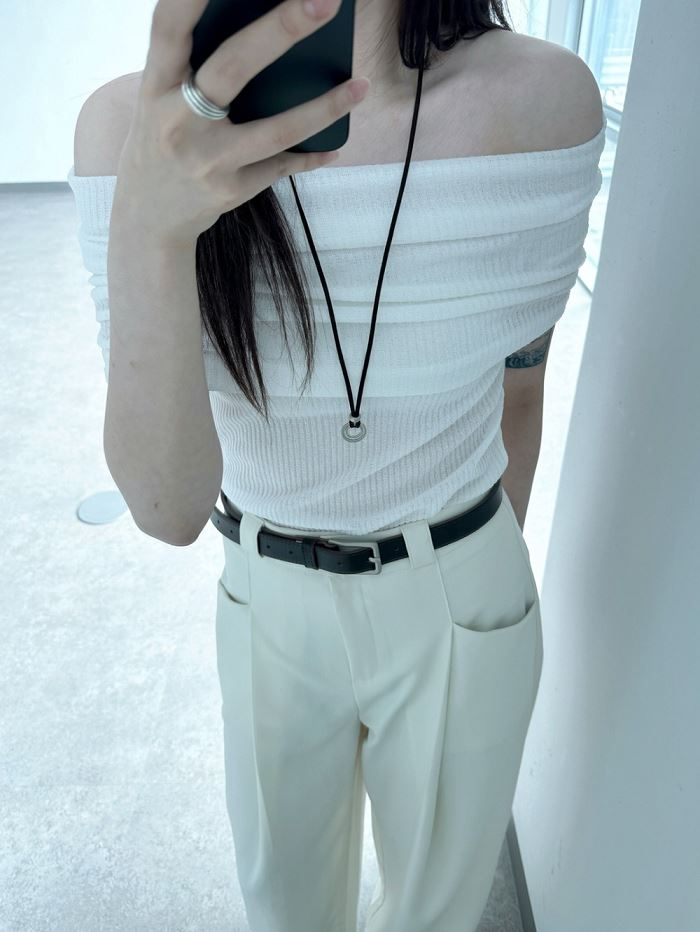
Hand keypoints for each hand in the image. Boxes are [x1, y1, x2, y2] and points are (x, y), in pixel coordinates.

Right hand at [113, 0, 370, 246]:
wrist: (148, 217)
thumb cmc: (163, 140)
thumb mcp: (161, 99)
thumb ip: (195, 67)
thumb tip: (270, 33)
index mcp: (156, 86)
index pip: (169, 27)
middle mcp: (178, 121)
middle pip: (233, 67)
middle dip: (282, 29)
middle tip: (325, 1)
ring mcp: (207, 160)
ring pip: (275, 130)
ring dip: (324, 108)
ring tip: (361, 85)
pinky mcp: (230, 191)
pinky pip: (281, 167)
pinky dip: (311, 156)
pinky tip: (335, 146)